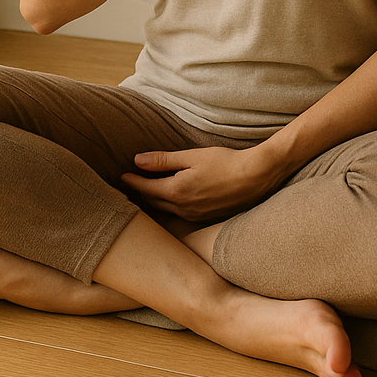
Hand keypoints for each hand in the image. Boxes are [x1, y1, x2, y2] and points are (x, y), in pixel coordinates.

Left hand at [121, 145, 287, 222]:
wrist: (256, 178)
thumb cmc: (225, 163)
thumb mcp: (192, 157)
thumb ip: (164, 160)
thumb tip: (137, 160)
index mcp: (176, 192)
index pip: (145, 188)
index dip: (132, 181)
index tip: (121, 175)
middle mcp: (183, 209)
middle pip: (153, 202)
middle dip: (140, 193)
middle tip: (129, 185)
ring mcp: (194, 216)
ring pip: (166, 210)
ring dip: (154, 201)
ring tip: (145, 192)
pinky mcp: (205, 218)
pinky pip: (180, 214)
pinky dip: (170, 206)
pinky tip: (171, 199)